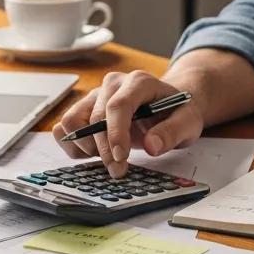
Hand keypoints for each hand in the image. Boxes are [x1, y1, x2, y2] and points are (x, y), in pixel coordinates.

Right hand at [52, 70, 204, 177]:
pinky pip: (64, 126)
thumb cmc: (177, 112)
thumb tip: (152, 146)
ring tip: (108, 158)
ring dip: (86, 147)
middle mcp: (113, 84)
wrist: (169, 105)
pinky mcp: (84, 107)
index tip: (121, 158)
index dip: (115, 134)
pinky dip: (74, 144)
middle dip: (105, 150)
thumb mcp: (188, 122)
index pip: (118, 106)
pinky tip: (94, 152)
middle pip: (95, 117)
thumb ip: (173, 132)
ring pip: (72, 120)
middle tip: (119, 170)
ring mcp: (96, 95)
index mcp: (139, 82)